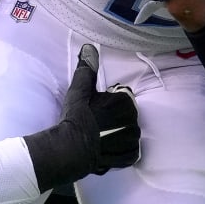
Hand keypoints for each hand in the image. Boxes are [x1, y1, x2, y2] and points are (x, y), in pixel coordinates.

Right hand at [23, 44, 141, 188]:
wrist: (70, 148)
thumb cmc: (75, 118)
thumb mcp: (80, 90)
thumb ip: (88, 68)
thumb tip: (90, 47)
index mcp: (125, 102)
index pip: (123, 98)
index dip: (109, 103)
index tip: (96, 109)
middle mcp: (134, 121)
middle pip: (127, 115)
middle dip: (115, 118)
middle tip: (97, 123)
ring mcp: (132, 140)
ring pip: (129, 132)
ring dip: (119, 133)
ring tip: (101, 136)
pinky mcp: (129, 156)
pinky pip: (129, 150)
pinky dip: (120, 149)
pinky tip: (106, 147)